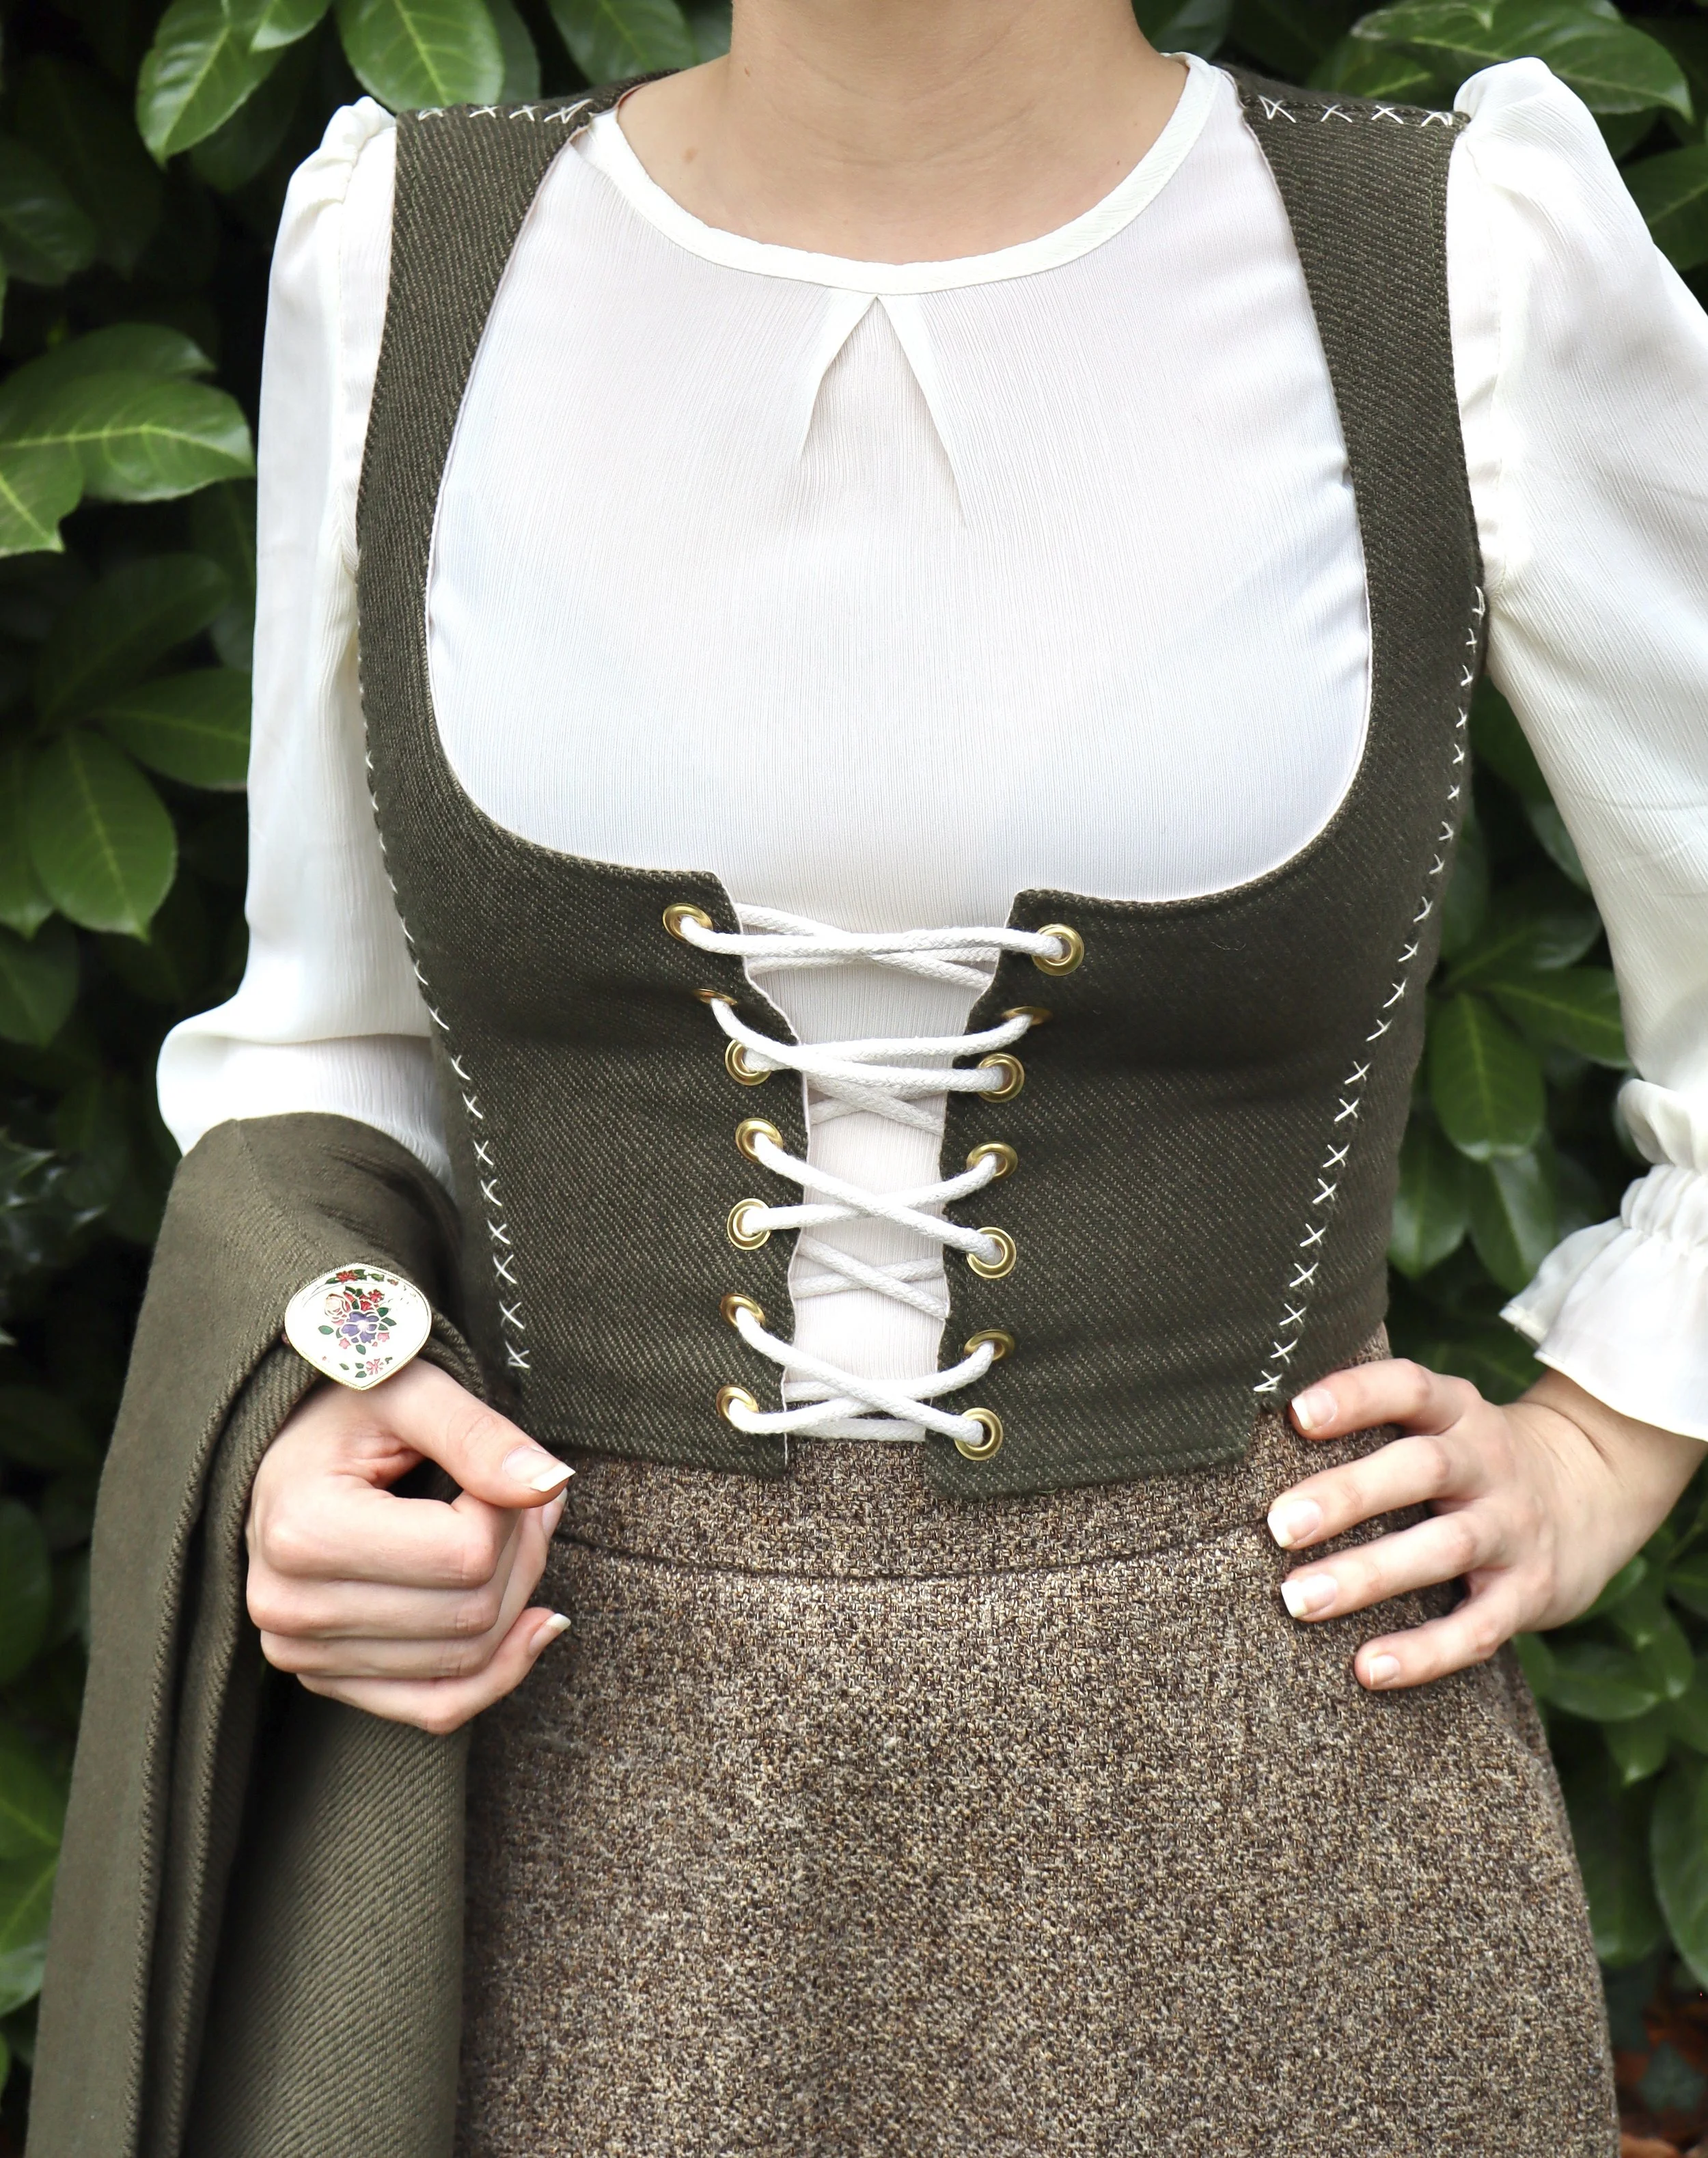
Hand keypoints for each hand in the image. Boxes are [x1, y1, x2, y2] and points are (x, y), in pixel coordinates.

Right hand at [245, 1358, 572, 1733]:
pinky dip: (499, 1673)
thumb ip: (479, 1435)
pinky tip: (534, 1624)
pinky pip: (436, 1709)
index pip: (465, 1555)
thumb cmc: (349, 1408)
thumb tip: (550, 1486)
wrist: (288, 1447)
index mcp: (303, 1532)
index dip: (513, 1511)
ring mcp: (302, 1655)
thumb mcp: (411, 1392)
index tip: (508, 1470)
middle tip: (531, 1498)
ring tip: (517, 1531)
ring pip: (467, 1659)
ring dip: (517, 1595)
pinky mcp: (326, 1681)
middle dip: (524, 1552)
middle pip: (471, 1613)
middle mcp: (289, 1608)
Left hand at [1267, 1359, 1702, 1691]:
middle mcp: (1489, 1463)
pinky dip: (1424, 1651)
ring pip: (1444, 1548)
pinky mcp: (1530, 1593)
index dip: (1356, 1395)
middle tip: (1278, 1525)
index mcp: (1458, 1412)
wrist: (1597, 1494)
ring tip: (1299, 1598)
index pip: (1409, 1388)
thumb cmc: (1472, 1459)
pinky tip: (1367, 1668)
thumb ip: (1377, 1420)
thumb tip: (1258, 1429)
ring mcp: (1513, 1529)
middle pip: (1421, 1469)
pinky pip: (1478, 1626)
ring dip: (1368, 1575)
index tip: (1297, 1413)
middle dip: (1348, 1495)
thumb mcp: (1444, 1421)